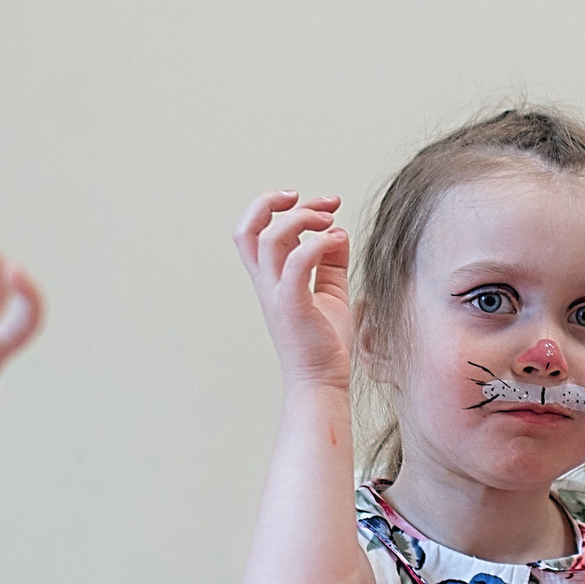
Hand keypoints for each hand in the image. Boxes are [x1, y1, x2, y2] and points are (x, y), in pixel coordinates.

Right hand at [234, 191, 352, 390]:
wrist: (322, 381)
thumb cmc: (325, 341)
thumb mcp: (331, 291)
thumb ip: (331, 260)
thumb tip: (338, 231)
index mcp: (270, 278)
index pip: (252, 231)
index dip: (275, 207)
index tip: (319, 204)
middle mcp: (267, 283)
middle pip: (247, 230)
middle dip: (272, 203)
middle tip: (317, 202)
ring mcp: (277, 294)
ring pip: (268, 240)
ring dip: (301, 220)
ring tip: (330, 221)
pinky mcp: (293, 306)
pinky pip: (297, 263)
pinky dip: (316, 244)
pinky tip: (337, 242)